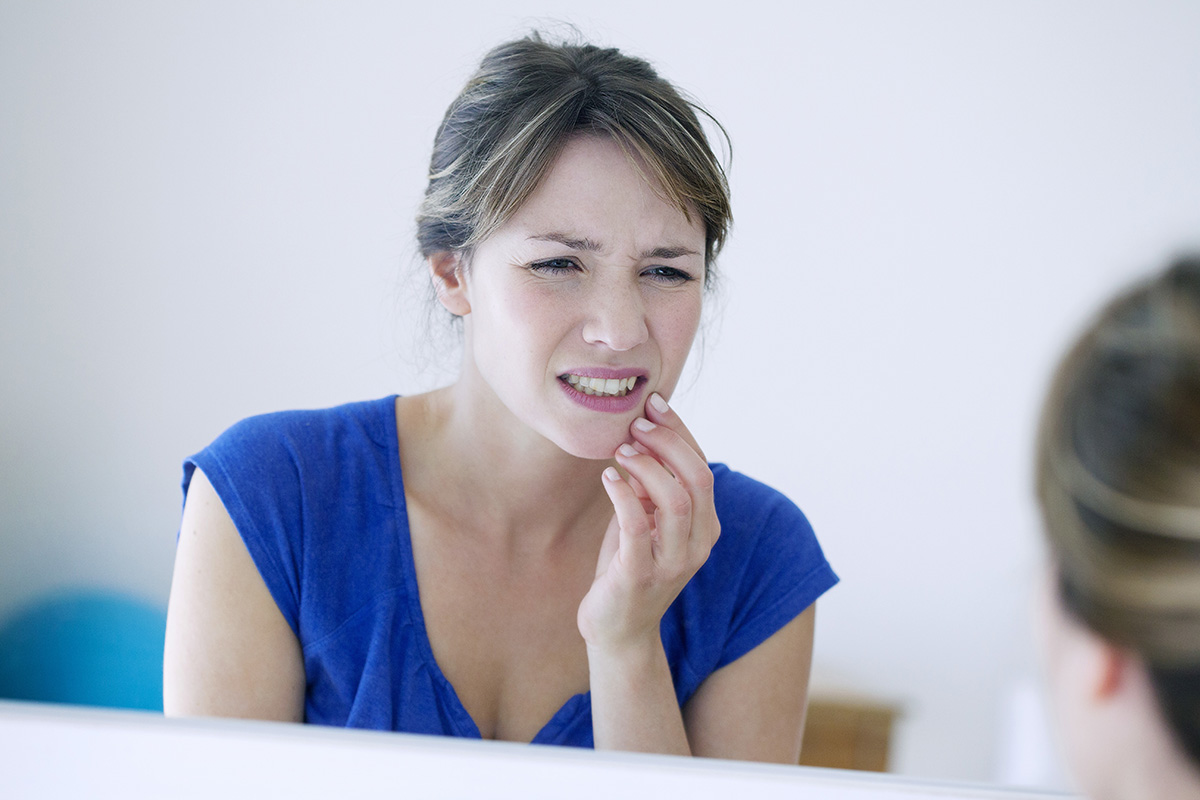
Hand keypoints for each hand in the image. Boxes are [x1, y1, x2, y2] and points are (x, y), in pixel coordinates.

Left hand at [577, 392, 720, 651]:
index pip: (701, 466)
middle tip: (635, 424)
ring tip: (619, 451)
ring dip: (647, 467)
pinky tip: (607, 479)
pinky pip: (638, 528)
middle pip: (697, 478)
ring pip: (676, 501)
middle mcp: (698, 543)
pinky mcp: (641, 576)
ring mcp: (673, 563)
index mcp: (705, 524)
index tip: (653, 404)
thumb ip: (652, 484)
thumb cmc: (629, 564)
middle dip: (667, 442)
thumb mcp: (646, 517)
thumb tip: (642, 433)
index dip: (679, 431)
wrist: (617, 628)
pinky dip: (624, 497)